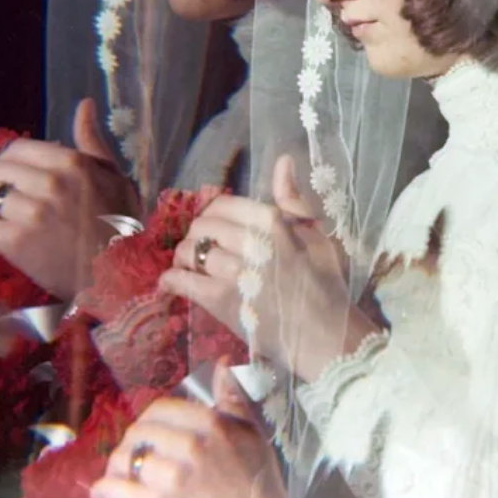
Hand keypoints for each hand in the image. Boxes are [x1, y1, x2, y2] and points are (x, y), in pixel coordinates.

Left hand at [0, 98, 140, 299]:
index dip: (10, 163)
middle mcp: (52, 182)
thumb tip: (84, 104)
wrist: (119, 275)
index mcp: (73, 163)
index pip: (17, 149)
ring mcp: (33, 212)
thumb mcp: (116, 177)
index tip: (14, 178)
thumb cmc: (122, 225)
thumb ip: (94, 142)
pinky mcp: (17, 242)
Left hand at [90, 362, 285, 497]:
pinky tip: (103, 489)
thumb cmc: (255, 475)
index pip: (161, 408)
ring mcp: (172, 478)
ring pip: (126, 459)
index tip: (150, 425)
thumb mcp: (250, 430)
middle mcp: (189, 446)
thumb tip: (222, 362)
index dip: (150, 416)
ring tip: (119, 468)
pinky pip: (120, 492)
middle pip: (140, 432)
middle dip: (133, 439)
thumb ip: (231, 396)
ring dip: (118, 464)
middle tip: (134, 448)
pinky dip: (106, 490)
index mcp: (209, 423)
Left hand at [160, 155, 378, 382]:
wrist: (327, 337)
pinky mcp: (222, 303)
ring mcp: (235, 273)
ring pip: (190, 251)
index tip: (215, 225)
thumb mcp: (318, 235)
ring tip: (187, 263)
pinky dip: (171, 280)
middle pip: (203, 226)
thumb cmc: (326, 285)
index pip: (225, 205)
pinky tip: (170, 282)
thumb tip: (282, 160)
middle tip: (201, 245)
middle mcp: (252, 243)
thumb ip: (294, 200)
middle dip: (196, 234)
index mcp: (275, 222)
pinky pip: (184, 281)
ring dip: (183, 256)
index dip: (214, 213)